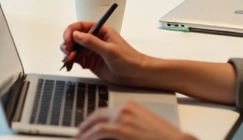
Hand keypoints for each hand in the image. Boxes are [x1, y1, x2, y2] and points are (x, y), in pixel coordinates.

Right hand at [59, 22, 150, 86]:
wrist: (136, 75)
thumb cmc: (127, 58)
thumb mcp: (109, 50)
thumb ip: (91, 42)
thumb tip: (75, 34)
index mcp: (99, 30)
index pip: (79, 26)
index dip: (70, 32)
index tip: (67, 42)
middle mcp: (93, 39)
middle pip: (73, 37)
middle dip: (67, 44)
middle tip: (67, 54)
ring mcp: (91, 51)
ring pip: (73, 49)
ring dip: (67, 54)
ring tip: (68, 62)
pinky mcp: (90, 62)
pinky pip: (76, 59)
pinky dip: (70, 62)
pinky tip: (69, 67)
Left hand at [77, 102, 193, 139]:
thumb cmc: (164, 136)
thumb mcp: (142, 126)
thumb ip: (127, 125)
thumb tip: (113, 131)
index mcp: (130, 106)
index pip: (105, 110)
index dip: (93, 119)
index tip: (87, 126)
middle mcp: (125, 109)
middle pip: (98, 115)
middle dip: (86, 124)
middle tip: (79, 133)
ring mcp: (123, 119)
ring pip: (96, 124)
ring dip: (85, 132)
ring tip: (79, 139)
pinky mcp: (123, 129)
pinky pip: (99, 132)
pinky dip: (89, 136)